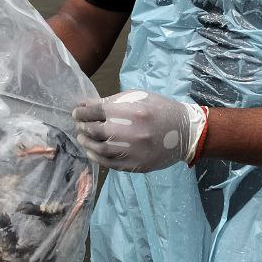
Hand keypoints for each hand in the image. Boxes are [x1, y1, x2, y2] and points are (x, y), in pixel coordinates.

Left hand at [73, 90, 206, 171]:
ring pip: (100, 149)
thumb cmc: (160, 109)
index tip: (76, 112)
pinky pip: (111, 163)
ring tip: (82, 137)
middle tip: (79, 125)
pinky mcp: (137, 164)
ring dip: (87, 143)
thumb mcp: (139, 97)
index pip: (95, 111)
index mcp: (129, 110)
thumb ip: (113, 100)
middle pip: (95, 130)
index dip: (82, 112)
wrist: (185, 131)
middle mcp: (129, 131)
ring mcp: (133, 150)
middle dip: (83, 126)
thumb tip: (87, 105)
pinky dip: (98, 157)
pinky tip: (92, 152)